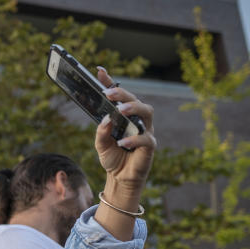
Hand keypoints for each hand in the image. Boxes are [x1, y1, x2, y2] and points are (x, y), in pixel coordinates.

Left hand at [94, 68, 156, 193]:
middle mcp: (137, 120)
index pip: (118, 96)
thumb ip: (101, 132)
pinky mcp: (150, 146)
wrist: (120, 177)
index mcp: (124, 116)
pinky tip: (123, 143)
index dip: (110, 82)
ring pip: (147, 112)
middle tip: (108, 93)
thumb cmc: (113, 156)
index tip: (99, 71)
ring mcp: (145, 131)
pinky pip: (146, 139)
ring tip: (120, 111)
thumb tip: (105, 119)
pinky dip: (134, 140)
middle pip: (135, 100)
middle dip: (123, 94)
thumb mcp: (100, 145)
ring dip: (134, 108)